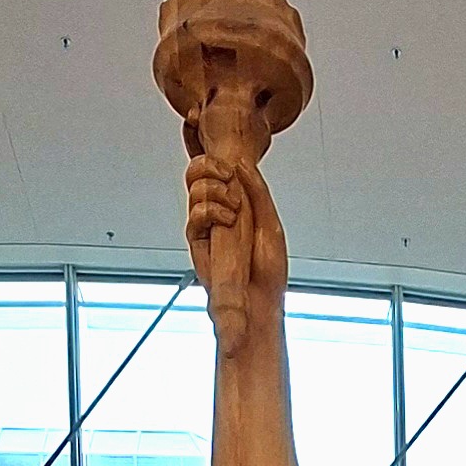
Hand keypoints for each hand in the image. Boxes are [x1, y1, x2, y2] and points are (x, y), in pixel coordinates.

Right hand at [183, 152, 288, 321]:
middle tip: (227, 177)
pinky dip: (209, 211)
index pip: (215, 170)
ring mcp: (206, 227)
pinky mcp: (198, 242)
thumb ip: (258, 191)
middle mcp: (217, 212)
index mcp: (236, 204)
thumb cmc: (269, 271)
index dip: (215, 160)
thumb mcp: (271, 223)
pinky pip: (194, 216)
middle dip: (209, 167)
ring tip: (235, 209)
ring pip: (195, 191)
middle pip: (197, 173)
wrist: (260, 304)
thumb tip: (242, 163)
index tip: (231, 166)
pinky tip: (227, 220)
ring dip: (214, 191)